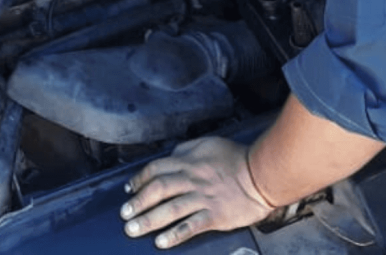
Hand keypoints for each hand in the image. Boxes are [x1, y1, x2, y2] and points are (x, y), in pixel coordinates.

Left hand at [120, 136, 273, 247]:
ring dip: (148, 220)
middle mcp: (191, 179)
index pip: (156, 169)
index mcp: (188, 161)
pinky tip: (161, 242)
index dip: (139, 179)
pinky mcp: (215, 216)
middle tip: (124, 214)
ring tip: (133, 229)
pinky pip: (190, 226)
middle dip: (137, 202)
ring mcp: (202, 198)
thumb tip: (171, 154)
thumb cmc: (235, 158)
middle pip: (157, 190)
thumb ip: (186, 149)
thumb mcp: (207, 143)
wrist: (261, 174)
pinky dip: (174, 235)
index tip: (128, 189)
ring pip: (169, 210)